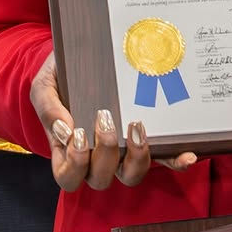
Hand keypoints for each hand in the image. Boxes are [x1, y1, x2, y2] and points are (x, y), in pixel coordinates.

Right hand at [29, 51, 197, 190]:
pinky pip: (163, 158)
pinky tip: (187, 154)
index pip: (68, 176)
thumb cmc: (60, 75)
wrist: (82, 52)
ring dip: (137, 158)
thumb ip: (48, 107)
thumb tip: (64, 130)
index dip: (74, 165)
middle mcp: (97, 158)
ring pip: (132, 175)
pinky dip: (175, 160)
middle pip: (101, 178)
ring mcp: (124, 150)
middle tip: (106, 119)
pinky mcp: (146, 139)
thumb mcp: (45, 84)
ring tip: (137, 127)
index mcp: (69, 150)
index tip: (80, 135)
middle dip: (106, 154)